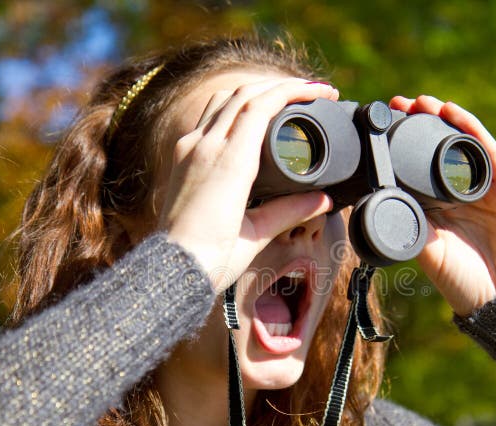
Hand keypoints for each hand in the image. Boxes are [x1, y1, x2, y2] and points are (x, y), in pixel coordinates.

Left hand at [159, 78, 338, 293]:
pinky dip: (234, 106)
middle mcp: (206, 146)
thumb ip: (291, 210)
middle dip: (281, 85)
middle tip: (312, 91)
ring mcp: (190, 148)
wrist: (172, 268)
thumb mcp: (258, 233)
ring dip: (256, 90)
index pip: (262, 105)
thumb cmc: (213, 257)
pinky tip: (250, 116)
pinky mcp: (181, 156)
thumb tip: (323, 200)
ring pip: (224, 99)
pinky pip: (209, 116)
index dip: (295, 91)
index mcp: (229, 162)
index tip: (322, 92)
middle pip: (245, 93)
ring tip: (284, 96)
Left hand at [389, 95, 495, 315]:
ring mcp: (487, 187)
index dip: (400, 145)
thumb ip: (408, 221)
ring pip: (462, 143)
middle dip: (418, 123)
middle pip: (439, 147)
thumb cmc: (463, 280)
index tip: (378, 126)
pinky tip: (452, 112)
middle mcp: (462, 191)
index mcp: (439, 205)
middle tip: (396, 103)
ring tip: (421, 102)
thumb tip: (378, 197)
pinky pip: (488, 151)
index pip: (418, 165)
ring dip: (442, 119)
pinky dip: (470, 129)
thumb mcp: (427, 248)